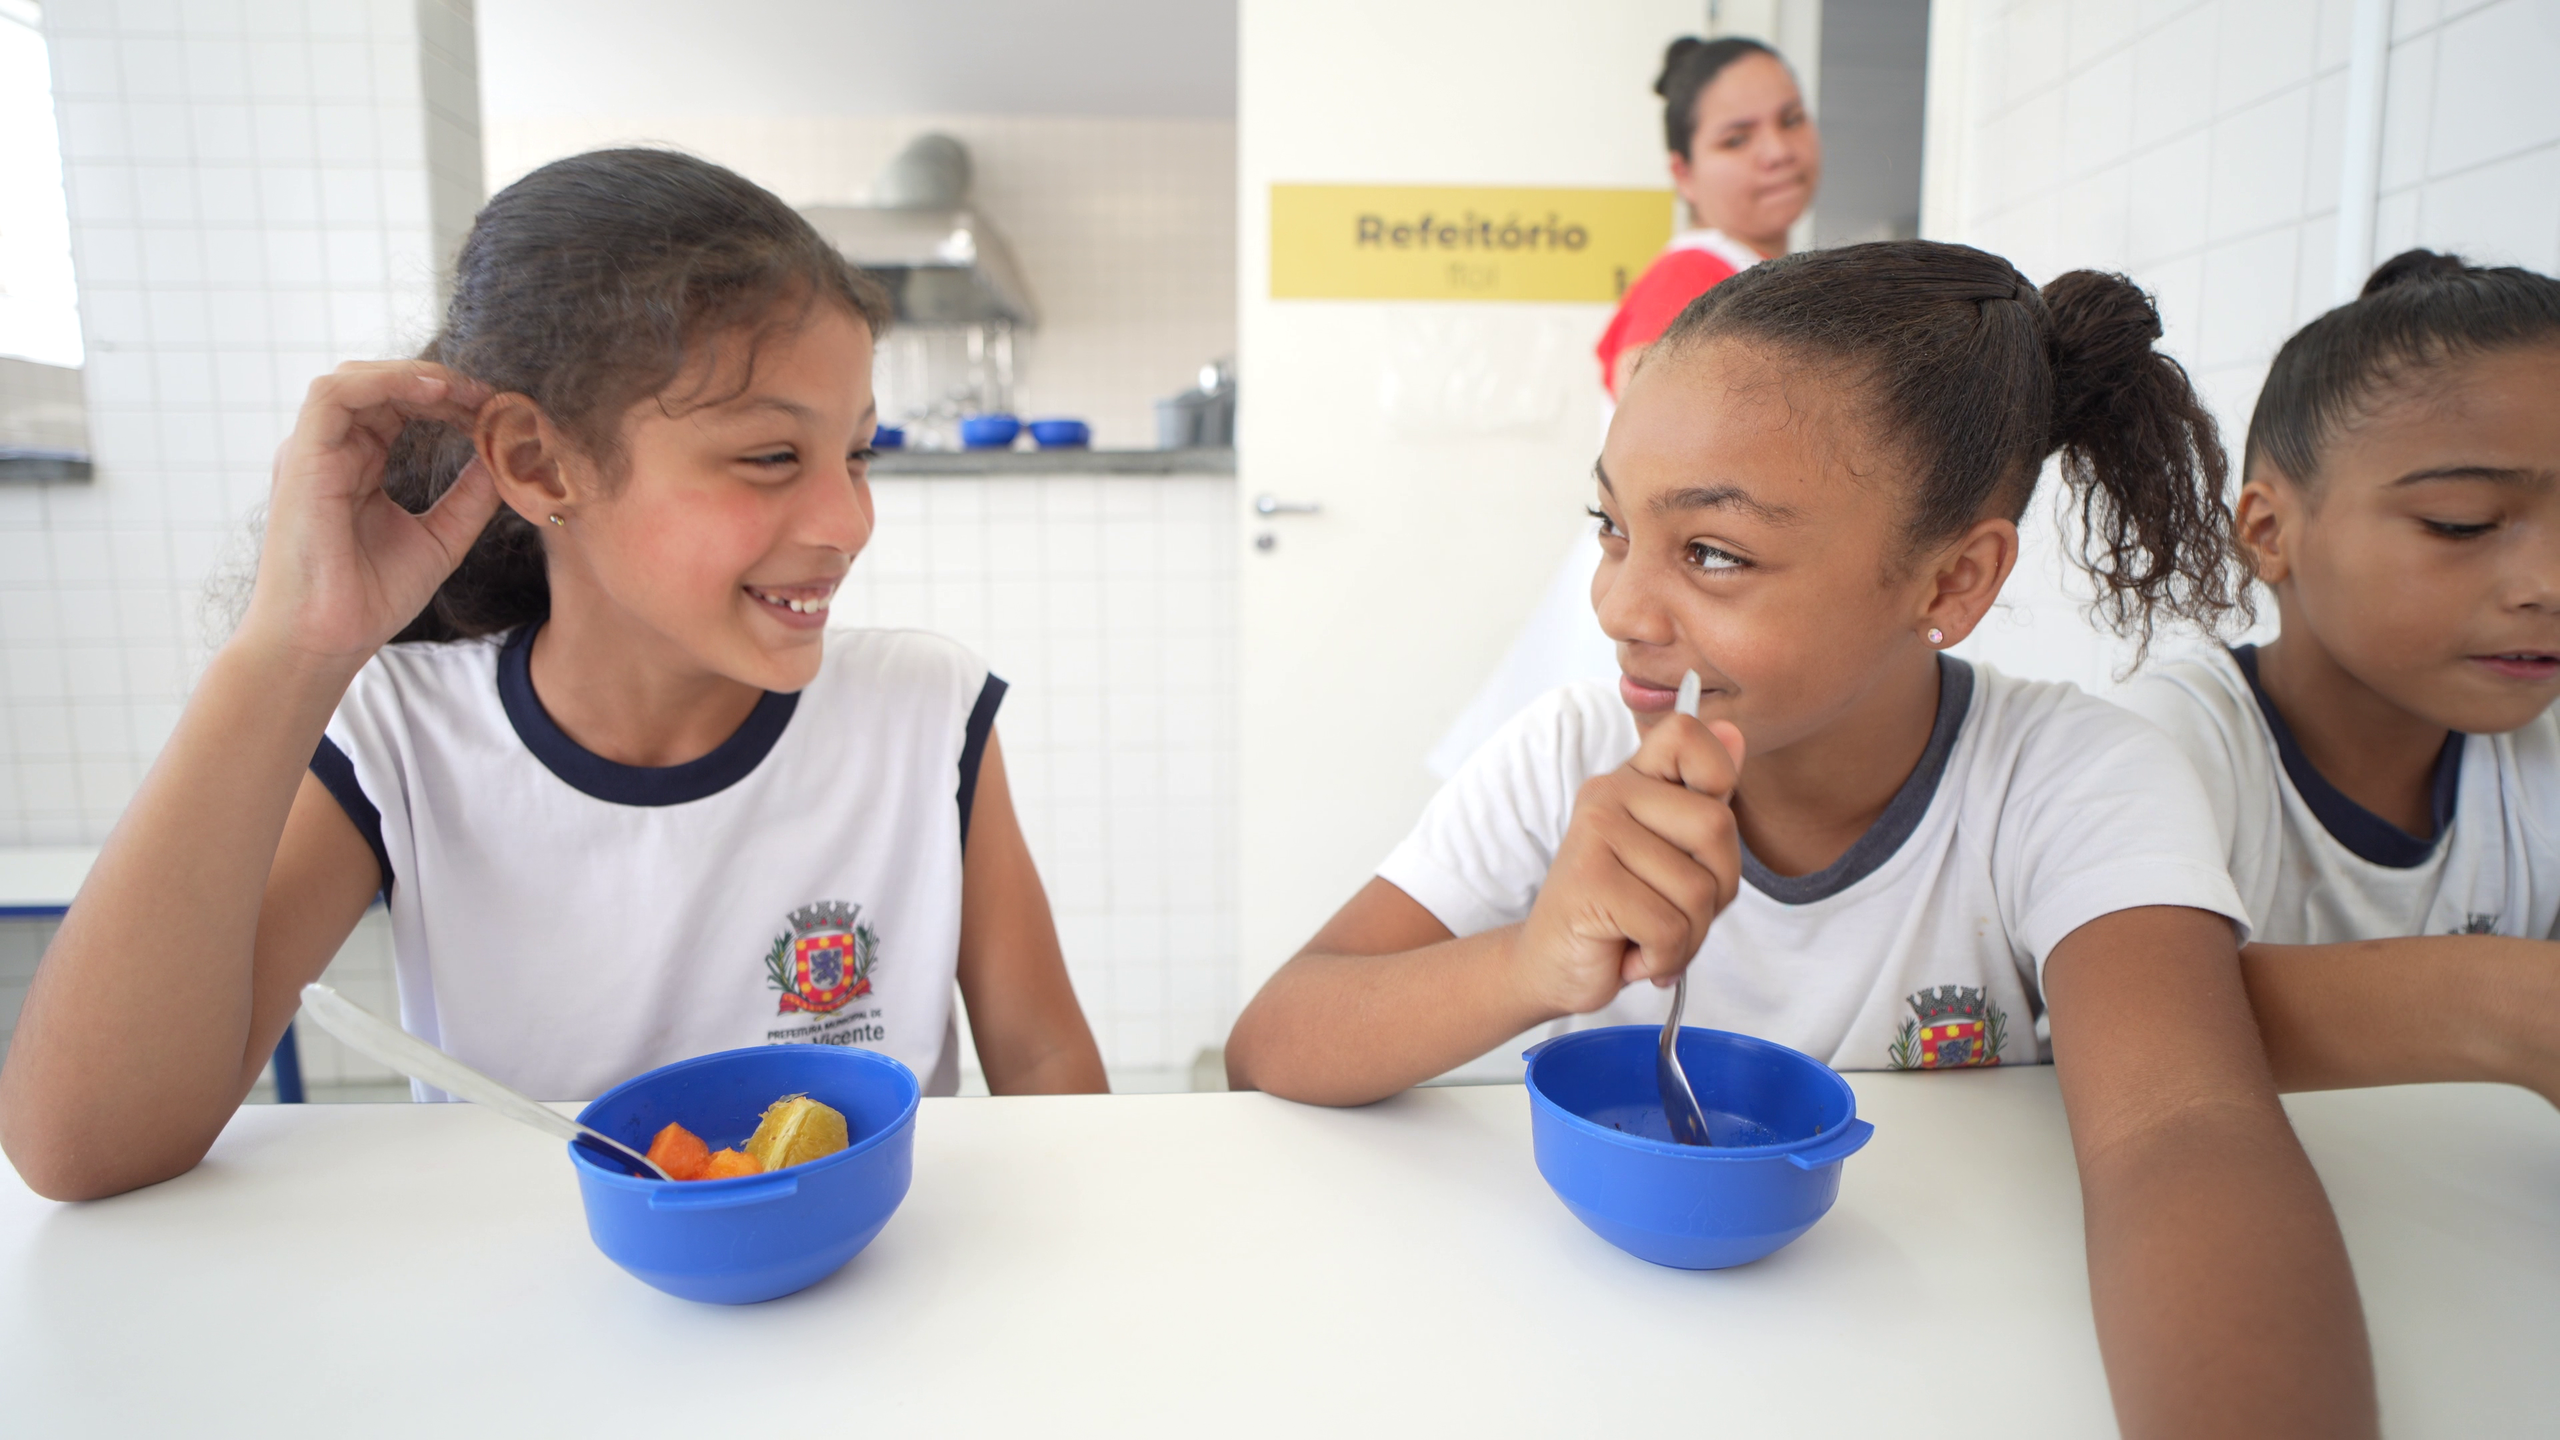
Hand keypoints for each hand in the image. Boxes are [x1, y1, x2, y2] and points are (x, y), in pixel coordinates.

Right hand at [238, 361, 499, 668]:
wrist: (328, 639)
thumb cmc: (371, 598)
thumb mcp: (440, 538)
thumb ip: (469, 497)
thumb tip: (505, 461)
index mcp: (357, 466)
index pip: (401, 410)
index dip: (450, 402)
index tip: (496, 411)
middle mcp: (331, 452)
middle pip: (382, 388)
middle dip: (440, 384)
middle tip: (490, 396)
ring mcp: (313, 452)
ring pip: (357, 379)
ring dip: (415, 376)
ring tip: (466, 390)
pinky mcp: (303, 457)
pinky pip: (334, 394)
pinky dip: (385, 382)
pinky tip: (434, 393)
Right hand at [1514, 714, 1746, 1015]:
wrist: (1554, 966)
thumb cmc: (1621, 913)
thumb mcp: (1671, 854)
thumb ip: (1704, 798)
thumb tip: (1735, 733)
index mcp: (1632, 781)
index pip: (1687, 734)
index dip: (1716, 772)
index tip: (1694, 832)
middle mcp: (1608, 794)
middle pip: (1717, 827)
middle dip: (1716, 891)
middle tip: (1673, 910)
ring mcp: (1595, 833)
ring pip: (1698, 890)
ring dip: (1687, 936)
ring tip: (1647, 936)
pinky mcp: (1589, 882)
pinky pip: (1669, 927)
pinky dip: (1662, 958)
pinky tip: (1631, 955)